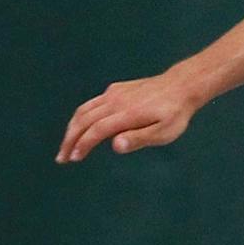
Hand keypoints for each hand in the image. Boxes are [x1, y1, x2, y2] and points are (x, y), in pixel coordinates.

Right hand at [56, 71, 200, 162]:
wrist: (182, 86)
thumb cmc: (176, 114)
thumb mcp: (164, 132)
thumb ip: (139, 139)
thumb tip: (116, 146)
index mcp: (126, 114)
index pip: (96, 130)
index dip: (82, 144)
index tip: (73, 158)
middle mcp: (115, 101)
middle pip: (83, 120)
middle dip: (70, 140)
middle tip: (62, 158)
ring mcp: (114, 94)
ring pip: (84, 110)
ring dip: (71, 128)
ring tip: (67, 145)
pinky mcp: (115, 90)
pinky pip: (92, 104)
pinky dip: (81, 117)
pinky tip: (82, 128)